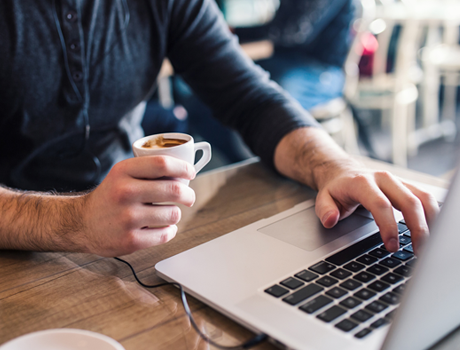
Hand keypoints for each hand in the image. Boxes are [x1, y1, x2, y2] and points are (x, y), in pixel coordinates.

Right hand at [80, 155, 195, 256]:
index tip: (190, 173)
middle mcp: (125, 192)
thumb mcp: (122, 174)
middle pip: (174, 189)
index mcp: (123, 171)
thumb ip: (148, 170)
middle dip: (188, 194)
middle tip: (189, 197)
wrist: (82, 223)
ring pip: (173, 214)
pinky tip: (164, 227)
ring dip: (176, 214)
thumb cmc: (110, 197)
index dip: (183, 168)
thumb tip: (184, 172)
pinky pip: (166, 234)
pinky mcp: (131, 240)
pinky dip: (170, 231)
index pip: (163, 164)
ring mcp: (127, 218)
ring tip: (168, 213)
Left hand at [274, 127, 439, 254]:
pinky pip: (426, 198)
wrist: (343, 172)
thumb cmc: (336, 189)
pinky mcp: (406, 186)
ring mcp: (397, 181)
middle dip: (417, 228)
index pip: (381, 204)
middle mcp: (383, 178)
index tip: (392, 246)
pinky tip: (432, 230)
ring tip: (429, 245)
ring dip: (430, 222)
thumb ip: (325, 210)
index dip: (389, 226)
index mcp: (362, 182)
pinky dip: (432, 214)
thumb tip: (331, 220)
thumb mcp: (323, 198)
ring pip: (422, 198)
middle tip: (418, 251)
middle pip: (409, 201)